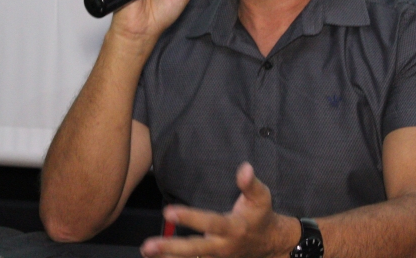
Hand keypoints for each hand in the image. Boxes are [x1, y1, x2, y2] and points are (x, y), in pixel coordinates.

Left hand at [140, 163, 299, 257]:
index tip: (169, 212)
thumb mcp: (261, 197)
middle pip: (195, 248)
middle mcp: (223, 246)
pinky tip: (157, 257)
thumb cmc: (261, 215)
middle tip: (149, 246)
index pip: (210, 223)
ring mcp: (216, 257)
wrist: (269, 243)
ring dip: (168, 256)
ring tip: (146, 251)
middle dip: (171, 248)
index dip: (190, 218)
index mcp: (234, 228)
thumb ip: (250, 184)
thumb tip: (244, 167)